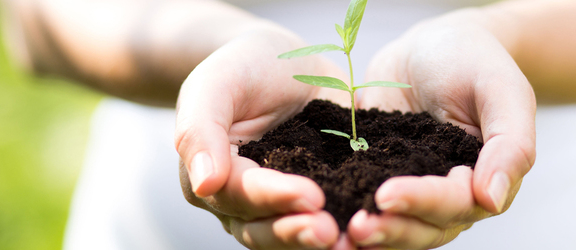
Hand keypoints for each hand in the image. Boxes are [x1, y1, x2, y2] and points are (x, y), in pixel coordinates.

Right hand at [175, 28, 351, 248]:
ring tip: (353, 243)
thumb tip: (204, 184)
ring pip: (293, 235)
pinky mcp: (320, 197)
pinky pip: (329, 219)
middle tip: (330, 231)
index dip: (273, 198)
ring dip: (319, 242)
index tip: (310, 196)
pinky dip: (346, 228)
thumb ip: (200, 131)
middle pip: (264, 228)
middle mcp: (244, 202)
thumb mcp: (214, 85)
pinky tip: (374, 230)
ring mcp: (282, 205)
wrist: (284, 62)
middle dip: (297, 232)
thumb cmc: (241, 68)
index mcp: (213, 176)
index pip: (239, 195)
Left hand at [349, 11, 536, 248]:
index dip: (423, 203)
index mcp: (481, 180)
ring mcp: (409, 190)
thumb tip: (491, 201)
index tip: (387, 196)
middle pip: (422, 227)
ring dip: (368, 233)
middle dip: (390, 229)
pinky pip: (361, 200)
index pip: (455, 204)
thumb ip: (510, 145)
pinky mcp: (375, 177)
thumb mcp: (502, 91)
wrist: (432, 47)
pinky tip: (319, 213)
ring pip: (393, 225)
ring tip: (337, 233)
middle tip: (357, 225)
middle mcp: (446, 196)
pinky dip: (344, 210)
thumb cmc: (475, 62)